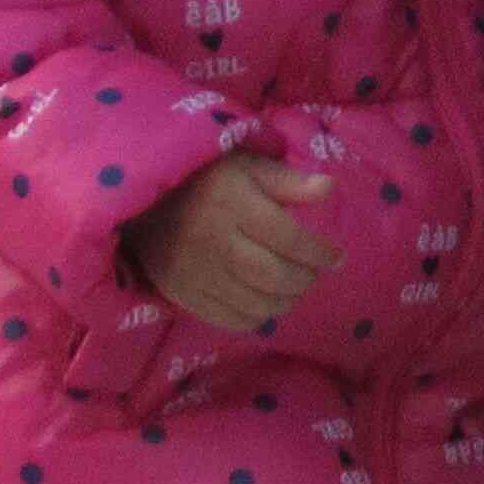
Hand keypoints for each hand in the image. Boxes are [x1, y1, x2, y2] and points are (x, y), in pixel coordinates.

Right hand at [130, 153, 340, 333]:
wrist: (145, 200)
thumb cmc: (206, 178)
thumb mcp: (247, 165)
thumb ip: (288, 181)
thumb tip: (330, 188)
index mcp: (232, 203)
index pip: (287, 237)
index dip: (319, 252)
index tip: (338, 257)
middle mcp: (213, 241)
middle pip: (271, 274)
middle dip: (303, 279)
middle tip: (315, 274)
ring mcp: (194, 272)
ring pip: (253, 302)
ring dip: (284, 301)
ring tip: (294, 289)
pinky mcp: (182, 293)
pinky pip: (227, 318)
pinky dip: (255, 318)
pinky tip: (266, 304)